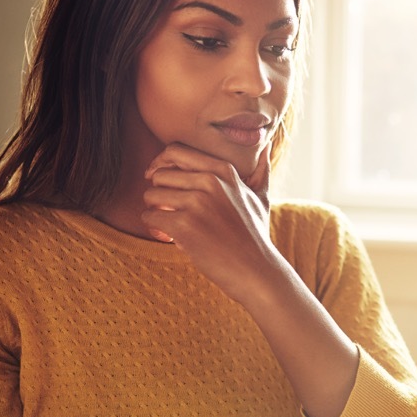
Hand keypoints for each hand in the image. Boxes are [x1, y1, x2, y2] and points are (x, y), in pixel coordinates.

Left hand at [141, 142, 281, 304]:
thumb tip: (266, 145)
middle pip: (160, 174)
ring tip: (169, 223)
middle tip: (168, 209)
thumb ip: (261, 170)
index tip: (158, 177)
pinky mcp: (185, 225)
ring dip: (155, 210)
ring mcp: (197, 203)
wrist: (256, 271)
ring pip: (151, 195)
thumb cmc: (255, 236)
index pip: (175, 151)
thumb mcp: (261, 198)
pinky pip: (150, 217)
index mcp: (224, 170)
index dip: (161, 163)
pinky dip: (154, 228)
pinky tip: (169, 236)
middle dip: (158, 192)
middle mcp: (210, 182)